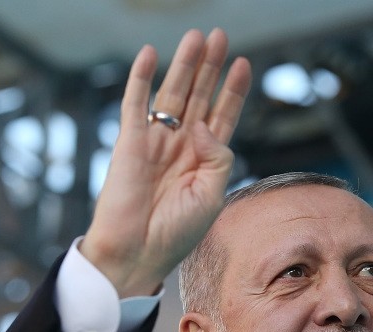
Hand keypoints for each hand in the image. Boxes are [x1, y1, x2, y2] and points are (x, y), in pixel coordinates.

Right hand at [82, 29, 251, 297]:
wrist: (137, 254)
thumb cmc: (177, 234)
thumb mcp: (212, 196)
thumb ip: (218, 158)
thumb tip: (203, 123)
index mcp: (204, 162)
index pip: (222, 116)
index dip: (232, 91)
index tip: (243, 65)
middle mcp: (180, 147)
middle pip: (199, 97)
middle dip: (210, 67)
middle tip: (220, 36)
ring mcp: (155, 142)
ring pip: (172, 95)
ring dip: (184, 65)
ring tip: (196, 37)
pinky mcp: (129, 143)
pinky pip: (135, 104)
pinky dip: (141, 78)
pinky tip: (150, 54)